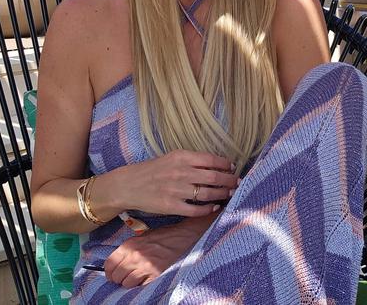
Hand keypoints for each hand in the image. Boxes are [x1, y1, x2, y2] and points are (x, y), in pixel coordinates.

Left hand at [104, 214, 217, 286]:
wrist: (185, 235)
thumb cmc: (165, 236)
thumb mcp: (144, 236)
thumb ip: (130, 249)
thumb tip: (119, 263)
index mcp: (130, 244)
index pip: (109, 264)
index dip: (110, 272)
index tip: (113, 275)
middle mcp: (135, 255)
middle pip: (117, 276)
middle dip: (120, 279)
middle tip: (128, 277)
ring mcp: (145, 266)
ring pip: (127, 284)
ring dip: (132, 283)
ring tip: (140, 278)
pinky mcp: (156, 275)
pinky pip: (141, 287)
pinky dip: (142, 286)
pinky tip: (148, 279)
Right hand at [115, 149, 238, 216]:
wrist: (129, 185)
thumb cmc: (153, 170)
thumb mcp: (171, 158)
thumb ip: (191, 161)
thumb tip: (215, 165)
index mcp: (181, 157)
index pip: (210, 159)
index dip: (225, 164)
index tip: (232, 167)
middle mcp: (181, 172)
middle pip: (213, 176)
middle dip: (229, 180)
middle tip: (237, 183)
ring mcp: (176, 190)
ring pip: (207, 193)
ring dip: (222, 194)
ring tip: (230, 194)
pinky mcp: (172, 206)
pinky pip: (195, 209)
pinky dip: (208, 209)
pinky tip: (215, 207)